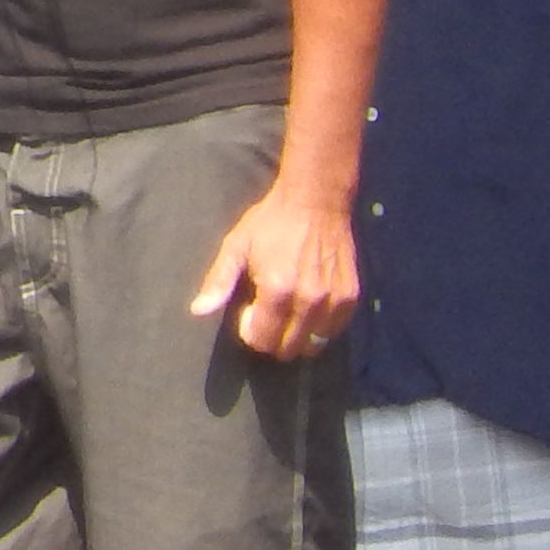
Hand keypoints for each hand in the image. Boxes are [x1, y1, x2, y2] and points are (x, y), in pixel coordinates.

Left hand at [190, 186, 358, 360]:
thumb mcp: (237, 246)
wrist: (316, 200)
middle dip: (272, 339)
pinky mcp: (351, 297)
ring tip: (288, 312)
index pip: (262, 341)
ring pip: (313, 345)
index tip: (249, 312)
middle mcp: (308, 301)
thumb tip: (198, 311)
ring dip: (297, 337)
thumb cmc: (271, 222)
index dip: (251, 332)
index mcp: (277, 291)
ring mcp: (333, 301)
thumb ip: (219, 282)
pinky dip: (320, 328)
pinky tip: (309, 307)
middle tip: (268, 314)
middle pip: (288, 349)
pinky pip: (334, 330)